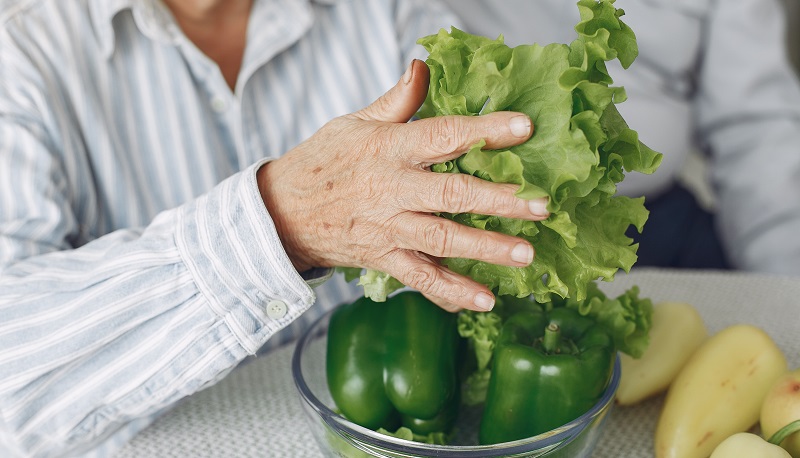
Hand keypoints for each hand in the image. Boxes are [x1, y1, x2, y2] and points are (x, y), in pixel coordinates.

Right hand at [257, 60, 548, 311]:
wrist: (280, 212)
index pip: (443, 135)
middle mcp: (391, 189)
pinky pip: (420, 279)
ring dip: (486, 249)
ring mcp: (387, 228)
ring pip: (442, 240)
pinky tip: (484, 301)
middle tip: (541, 206)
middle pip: (452, 194)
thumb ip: (396, 100)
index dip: (484, 131)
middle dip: (499, 201)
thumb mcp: (354, 122)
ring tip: (526, 255)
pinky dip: (451, 293)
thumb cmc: (321, 162)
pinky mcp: (382, 259)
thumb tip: (424, 65)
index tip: (524, 128)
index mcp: (388, 149)